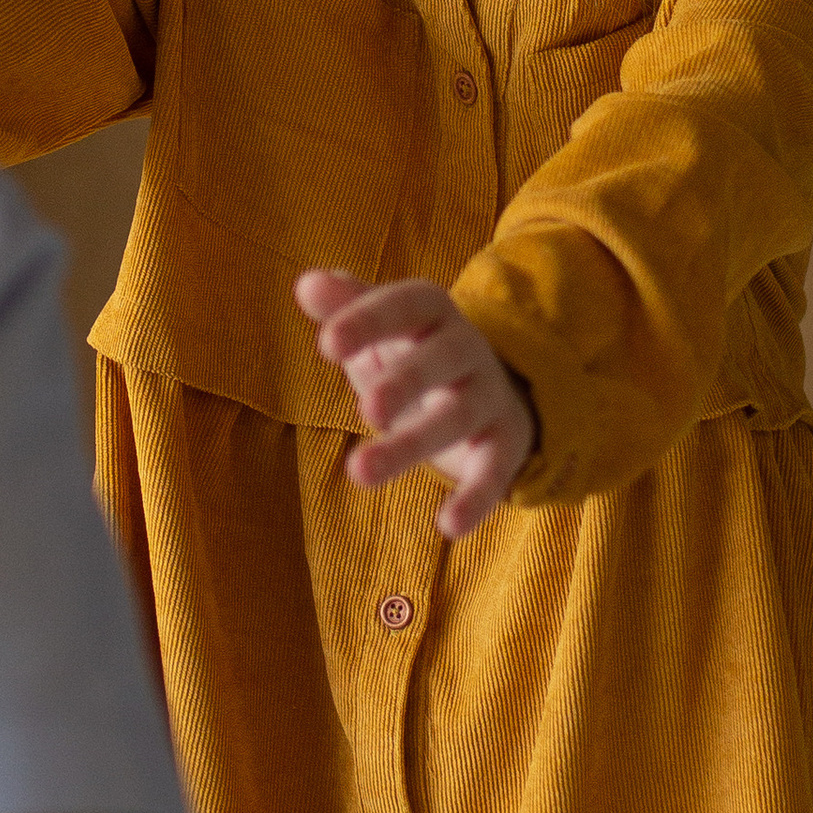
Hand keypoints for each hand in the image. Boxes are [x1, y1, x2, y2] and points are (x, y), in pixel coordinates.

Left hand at [296, 270, 537, 538]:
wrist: (492, 389)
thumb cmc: (413, 354)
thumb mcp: (380, 329)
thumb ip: (345, 307)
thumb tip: (307, 285)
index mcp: (431, 312)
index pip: (404, 305)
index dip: (368, 320)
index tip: (326, 344)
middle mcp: (466, 349)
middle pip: (439, 359)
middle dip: (404, 381)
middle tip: (366, 409)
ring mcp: (488, 396)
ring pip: (455, 418)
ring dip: (411, 446)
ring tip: (359, 473)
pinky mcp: (505, 444)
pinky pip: (496, 470)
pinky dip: (476, 498)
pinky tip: (447, 527)